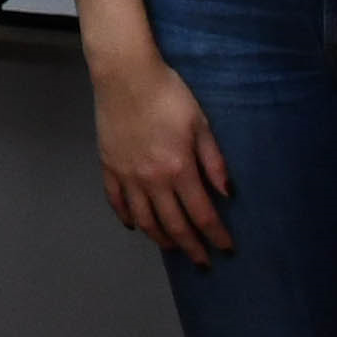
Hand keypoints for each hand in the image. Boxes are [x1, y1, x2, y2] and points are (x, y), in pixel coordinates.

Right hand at [92, 48, 234, 259]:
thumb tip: (227, 193)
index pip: (202, 214)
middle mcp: (152, 180)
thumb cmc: (169, 94)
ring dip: (161, 238)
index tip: (226, 249)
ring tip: (173, 247)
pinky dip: (127, 217)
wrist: (125, 75)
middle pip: (173, 225)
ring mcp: (127, 176)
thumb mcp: (201, 124)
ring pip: (144, 219)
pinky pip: (116, 201)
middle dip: (191, 247)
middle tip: (202, 262)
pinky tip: (135, 225)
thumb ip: (213, 161)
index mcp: (179, 169)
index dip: (215, 235)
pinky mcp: (108, 166)